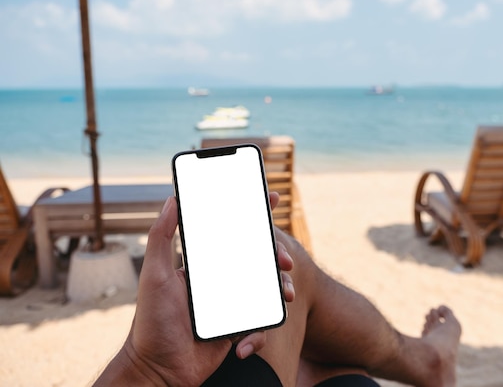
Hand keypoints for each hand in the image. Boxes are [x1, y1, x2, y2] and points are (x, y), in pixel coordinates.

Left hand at [94, 192, 294, 385]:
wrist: (159, 370)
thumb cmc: (151, 322)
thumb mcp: (154, 275)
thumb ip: (161, 237)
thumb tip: (171, 199)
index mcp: (204, 265)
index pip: (231, 233)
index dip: (253, 215)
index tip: (271, 197)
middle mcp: (220, 282)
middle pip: (258, 260)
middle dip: (278, 256)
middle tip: (287, 260)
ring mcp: (231, 305)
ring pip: (266, 291)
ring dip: (281, 291)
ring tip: (286, 296)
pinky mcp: (238, 329)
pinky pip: (260, 326)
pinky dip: (257, 336)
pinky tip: (240, 345)